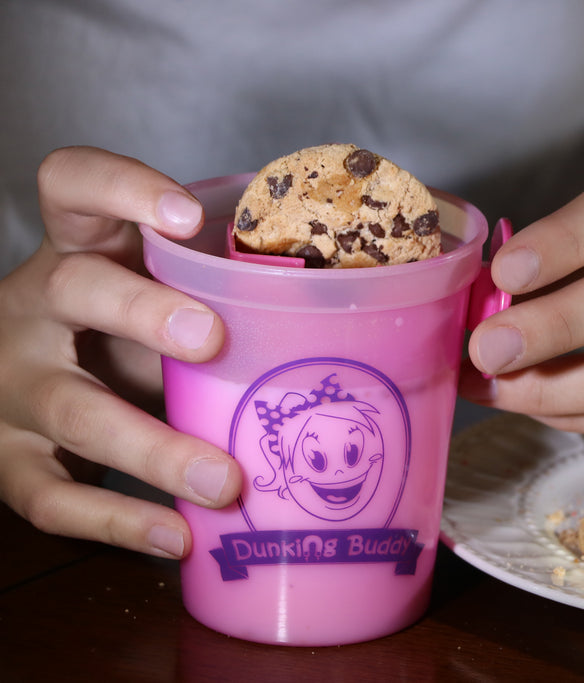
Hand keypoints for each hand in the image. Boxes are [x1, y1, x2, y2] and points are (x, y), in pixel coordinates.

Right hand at [0, 146, 241, 557]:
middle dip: (143, 313)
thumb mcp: (151, 294)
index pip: (72, 185)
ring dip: (153, 448)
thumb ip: (213, 289)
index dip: (120, 188)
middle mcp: (33, 308)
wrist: (15, 387)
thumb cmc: (118, 334)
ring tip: (223, 480)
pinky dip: (118, 522)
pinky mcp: (10, 460)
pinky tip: (177, 538)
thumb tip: (344, 299)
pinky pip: (53, 496)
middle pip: (76, 290)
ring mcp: (13, 388)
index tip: (187, 216)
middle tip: (212, 339)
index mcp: (75, 250)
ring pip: (74, 410)